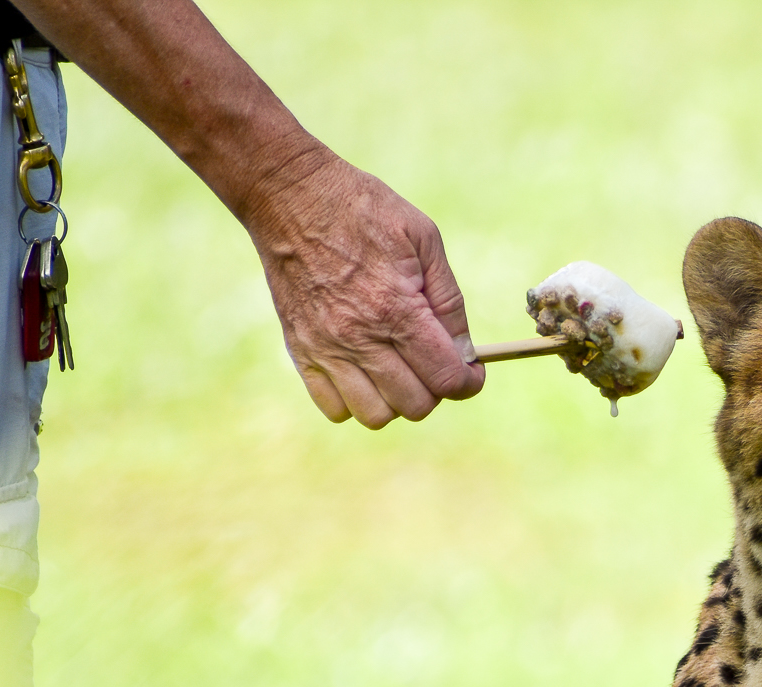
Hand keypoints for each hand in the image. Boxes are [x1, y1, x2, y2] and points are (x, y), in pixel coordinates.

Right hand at [240, 152, 485, 426]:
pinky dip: (354, 400)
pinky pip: (333, 408)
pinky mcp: (300, 350)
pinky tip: (364, 370)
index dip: (469, 382)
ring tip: (397, 368)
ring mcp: (325, 347)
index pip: (447, 378)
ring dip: (395, 400)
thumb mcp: (424, 239)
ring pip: (375, 415)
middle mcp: (359, 336)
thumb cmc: (363, 210)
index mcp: (397, 308)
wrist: (291, 195)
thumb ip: (449, 301)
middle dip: (435, 389)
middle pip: (415, 405)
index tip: (471, 372)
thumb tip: (466, 351)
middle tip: (431, 361)